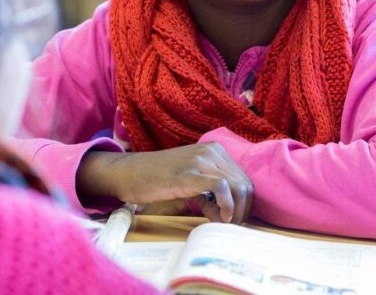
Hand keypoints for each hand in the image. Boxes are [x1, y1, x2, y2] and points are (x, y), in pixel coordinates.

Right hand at [77, 142, 253, 223]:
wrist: (130, 173)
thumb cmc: (158, 180)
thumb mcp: (191, 183)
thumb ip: (211, 195)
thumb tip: (229, 216)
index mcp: (215, 151)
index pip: (243, 179)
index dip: (243, 204)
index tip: (230, 219)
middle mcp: (212, 151)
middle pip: (244, 184)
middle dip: (241, 211)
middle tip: (226, 225)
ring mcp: (201, 160)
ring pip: (237, 186)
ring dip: (234, 212)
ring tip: (219, 223)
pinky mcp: (190, 173)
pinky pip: (222, 186)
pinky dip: (226, 205)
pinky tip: (219, 217)